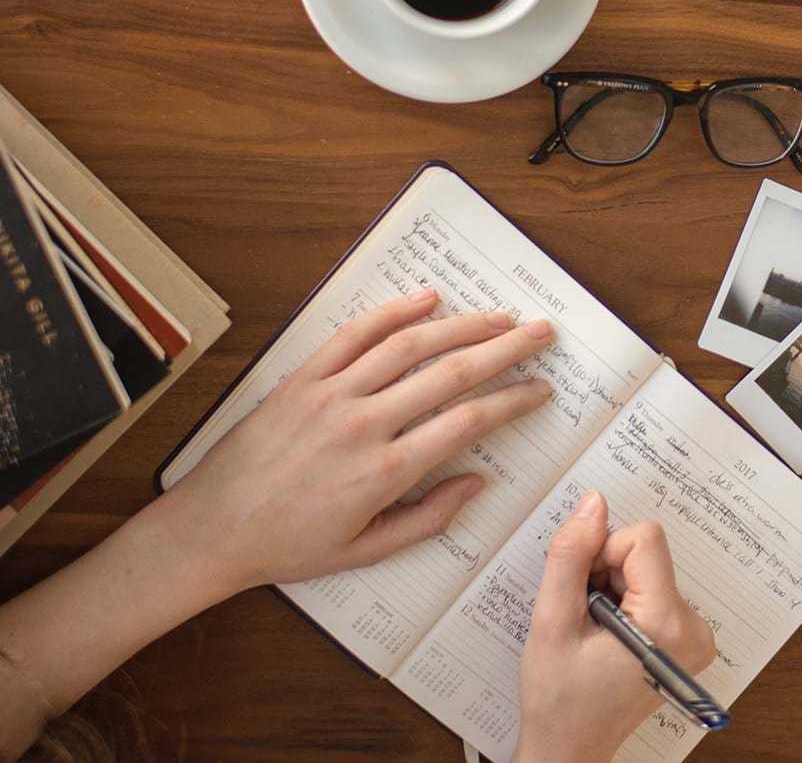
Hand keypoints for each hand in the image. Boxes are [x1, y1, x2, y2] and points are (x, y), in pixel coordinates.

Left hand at [166, 288, 554, 593]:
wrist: (211, 529)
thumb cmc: (289, 546)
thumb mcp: (366, 551)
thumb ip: (428, 518)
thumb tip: (477, 483)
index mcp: (385, 472)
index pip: (468, 422)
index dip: (513, 401)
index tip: (541, 389)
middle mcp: (363, 425)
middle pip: (450, 373)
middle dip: (505, 349)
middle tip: (541, 333)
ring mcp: (330, 395)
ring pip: (409, 346)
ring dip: (461, 325)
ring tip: (499, 315)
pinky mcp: (302, 379)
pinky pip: (353, 335)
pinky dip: (392, 312)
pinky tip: (427, 299)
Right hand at [515, 492, 715, 762]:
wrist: (570, 748)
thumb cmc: (559, 699)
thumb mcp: (551, 622)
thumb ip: (570, 556)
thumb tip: (593, 503)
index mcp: (667, 624)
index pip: (644, 539)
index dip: (602, 553)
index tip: (583, 591)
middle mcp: (694, 628)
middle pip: (647, 553)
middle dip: (606, 573)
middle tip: (584, 618)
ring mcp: (695, 635)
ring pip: (647, 568)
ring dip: (613, 587)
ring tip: (593, 632)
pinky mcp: (687, 638)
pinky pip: (654, 589)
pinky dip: (625, 601)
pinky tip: (607, 636)